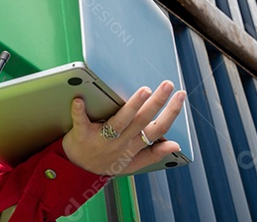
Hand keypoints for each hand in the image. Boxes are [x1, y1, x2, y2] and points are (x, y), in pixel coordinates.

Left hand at [61, 80, 185, 175]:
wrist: (77, 172)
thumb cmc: (105, 163)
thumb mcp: (132, 164)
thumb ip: (153, 154)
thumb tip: (175, 145)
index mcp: (133, 147)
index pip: (157, 129)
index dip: (171, 113)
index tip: (180, 96)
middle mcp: (120, 142)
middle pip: (143, 120)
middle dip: (158, 102)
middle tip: (167, 85)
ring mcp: (101, 138)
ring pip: (120, 121)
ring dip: (132, 106)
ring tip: (145, 91)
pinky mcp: (81, 133)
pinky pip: (81, 121)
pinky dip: (79, 111)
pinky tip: (79, 99)